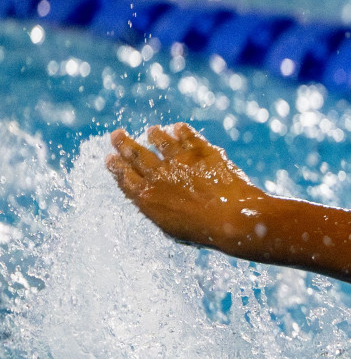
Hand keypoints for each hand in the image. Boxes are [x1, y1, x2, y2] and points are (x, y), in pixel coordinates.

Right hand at [106, 123, 269, 250]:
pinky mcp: (202, 151)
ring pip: (161, 140)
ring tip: (152, 130)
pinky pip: (187, 135)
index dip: (116, 166)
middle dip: (124, 143)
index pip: (125, 177)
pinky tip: (178, 128)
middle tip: (116, 135)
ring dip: (155, 135)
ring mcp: (180, 160)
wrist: (233, 218)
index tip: (110, 157)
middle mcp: (159, 174)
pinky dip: (181, 130)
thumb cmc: (203, 230)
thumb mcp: (170, 227)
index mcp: (147, 196)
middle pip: (136, 155)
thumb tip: (148, 197)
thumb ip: (156, 209)